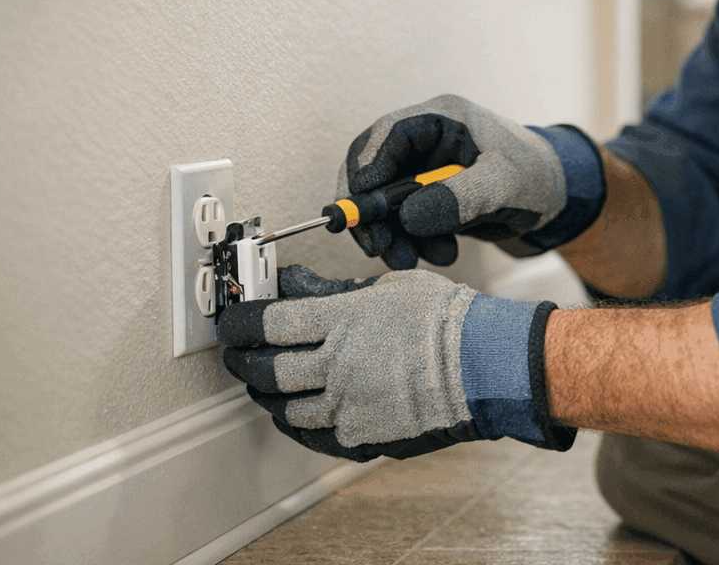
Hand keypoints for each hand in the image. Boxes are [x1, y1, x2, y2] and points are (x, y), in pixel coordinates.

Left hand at [218, 264, 574, 460]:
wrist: (486, 366)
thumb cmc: (446, 319)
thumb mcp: (389, 286)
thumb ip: (335, 289)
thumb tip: (293, 284)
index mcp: (345, 320)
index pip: (270, 322)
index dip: (241, 320)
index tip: (232, 318)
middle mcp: (340, 364)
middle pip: (266, 369)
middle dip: (241, 359)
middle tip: (236, 351)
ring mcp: (349, 404)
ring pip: (284, 407)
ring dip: (265, 393)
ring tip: (263, 381)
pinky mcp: (361, 435)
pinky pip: (312, 434)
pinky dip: (295, 421)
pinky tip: (293, 410)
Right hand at [337, 94, 605, 269]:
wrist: (558, 198)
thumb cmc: (537, 175)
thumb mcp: (503, 184)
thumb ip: (460, 198)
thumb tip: (407, 218)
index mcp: (442, 119)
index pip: (386, 135)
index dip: (365, 170)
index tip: (361, 210)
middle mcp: (427, 141)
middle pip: (374, 170)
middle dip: (372, 213)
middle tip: (379, 248)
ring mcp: (426, 170)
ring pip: (385, 202)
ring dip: (394, 234)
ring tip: (414, 260)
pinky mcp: (431, 197)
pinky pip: (404, 220)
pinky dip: (412, 241)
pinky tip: (441, 254)